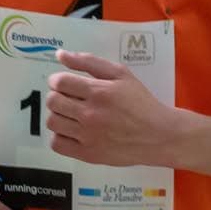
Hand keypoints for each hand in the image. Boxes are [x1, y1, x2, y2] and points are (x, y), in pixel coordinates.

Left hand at [46, 50, 183, 167]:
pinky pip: (57, 144)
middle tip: (68, 98)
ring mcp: (88, 136)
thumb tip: (60, 55)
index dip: (57, 80)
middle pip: (53, 101)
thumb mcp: (121, 74)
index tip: (63, 83)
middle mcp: (91, 115)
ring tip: (71, 114)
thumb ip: (89, 62)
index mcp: (99, 92)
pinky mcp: (88, 154)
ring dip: (57, 115)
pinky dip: (59, 136)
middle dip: (57, 96)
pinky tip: (72, 131)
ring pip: (52, 122)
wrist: (158, 135)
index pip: (60, 82)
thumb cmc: (140, 103)